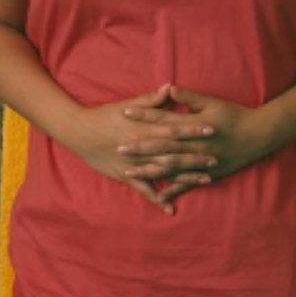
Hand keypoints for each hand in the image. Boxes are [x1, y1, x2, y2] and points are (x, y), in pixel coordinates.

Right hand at [55, 86, 214, 211]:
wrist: (79, 131)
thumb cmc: (105, 115)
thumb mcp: (129, 104)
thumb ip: (151, 99)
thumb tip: (169, 87)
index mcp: (145, 128)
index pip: (174, 128)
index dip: (193, 129)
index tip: (211, 130)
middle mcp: (142, 147)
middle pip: (174, 152)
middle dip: (195, 156)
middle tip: (216, 159)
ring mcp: (135, 164)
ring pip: (164, 172)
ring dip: (185, 177)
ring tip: (206, 180)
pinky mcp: (126, 176)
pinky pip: (144, 190)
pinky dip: (157, 199)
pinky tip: (171, 208)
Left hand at [116, 85, 283, 197]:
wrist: (259, 134)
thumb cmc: (235, 115)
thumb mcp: (213, 102)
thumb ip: (189, 98)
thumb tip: (168, 88)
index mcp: (194, 125)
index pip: (164, 118)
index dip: (144, 115)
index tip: (125, 112)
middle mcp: (194, 144)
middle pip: (162, 146)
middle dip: (140, 147)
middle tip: (119, 147)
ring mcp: (200, 161)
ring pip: (171, 167)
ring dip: (149, 170)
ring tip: (129, 172)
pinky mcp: (208, 173)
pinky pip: (188, 183)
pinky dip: (174, 190)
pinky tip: (158, 196)